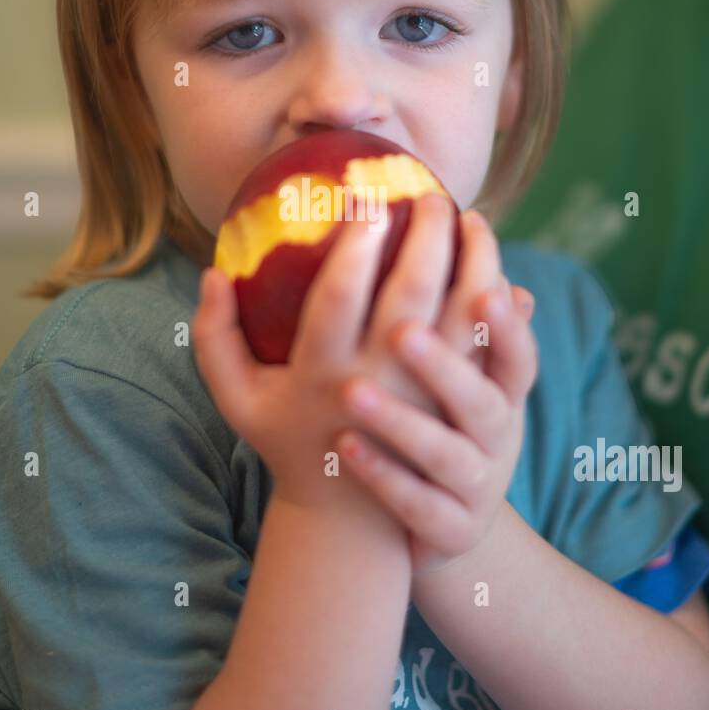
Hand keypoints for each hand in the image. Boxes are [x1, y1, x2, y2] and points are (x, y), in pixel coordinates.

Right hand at [192, 192, 466, 526]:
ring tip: (471, 217)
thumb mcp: (237, 400)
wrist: (351, 516)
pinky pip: (487, 345)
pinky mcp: (458, 406)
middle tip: (428, 193)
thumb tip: (212, 272)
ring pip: (462, 316)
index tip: (369, 203)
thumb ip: (214, 340)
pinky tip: (492, 265)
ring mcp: (425, 396)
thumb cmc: (288, 441)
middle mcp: (377, 382)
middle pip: (411, 296)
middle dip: (426, 236)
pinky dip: (496, 302)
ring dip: (474, 260)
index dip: (355, 248)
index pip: (338, 300)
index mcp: (319, 374)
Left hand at [333, 211, 538, 574]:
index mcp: (499, 389)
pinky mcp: (447, 527)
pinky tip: (346, 448)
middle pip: (482, 397)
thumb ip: (471, 326)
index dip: (501, 312)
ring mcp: (473, 485)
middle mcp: (494, 434)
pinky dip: (383, 476)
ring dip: (403, 422)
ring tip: (352, 389)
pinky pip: (414, 502)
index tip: (472, 268)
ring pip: (447, 454)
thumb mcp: (468, 382)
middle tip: (400, 326)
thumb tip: (495, 263)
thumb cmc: (440, 429)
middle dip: (446, 359)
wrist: (441, 529)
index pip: (513, 346)